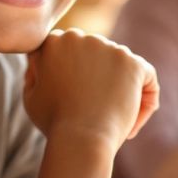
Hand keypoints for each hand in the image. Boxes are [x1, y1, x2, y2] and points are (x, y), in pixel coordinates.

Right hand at [24, 29, 158, 150]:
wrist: (80, 140)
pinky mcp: (133, 63)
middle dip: (97, 81)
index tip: (71, 103)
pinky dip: (145, 97)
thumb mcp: (31, 97)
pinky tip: (134, 121)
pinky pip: (146, 76)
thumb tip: (41, 63)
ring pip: (120, 67)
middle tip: (94, 112)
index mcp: (53, 41)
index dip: (70, 77)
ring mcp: (109, 48)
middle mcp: (81, 37)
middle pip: (95, 56)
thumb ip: (35, 74)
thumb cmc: (54, 123)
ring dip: (120, 89)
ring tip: (114, 122)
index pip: (67, 52)